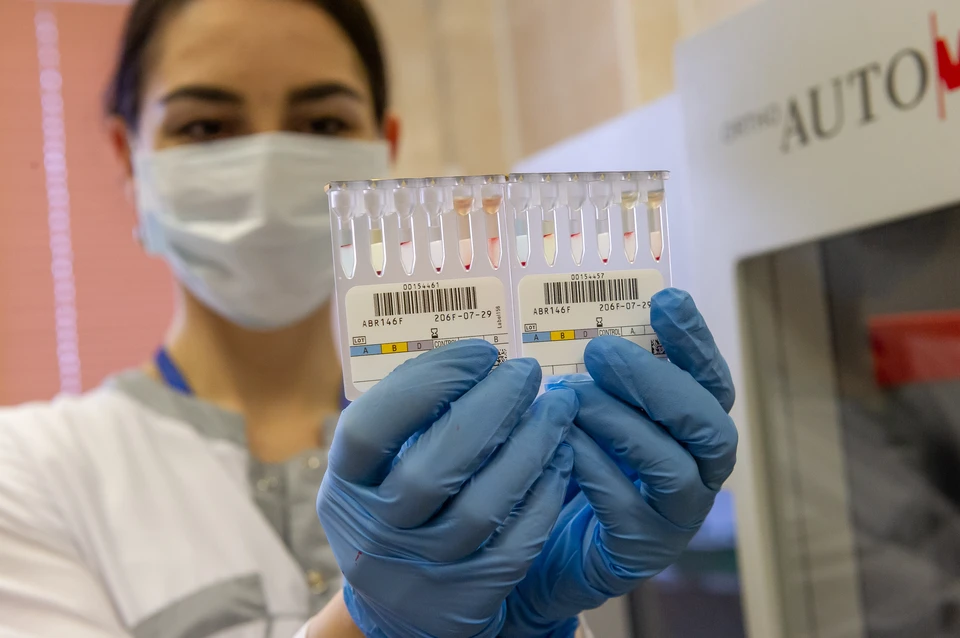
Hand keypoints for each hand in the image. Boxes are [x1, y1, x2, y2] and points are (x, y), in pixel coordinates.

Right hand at [316, 340, 576, 637]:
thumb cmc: (398, 505)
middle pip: (433, 470)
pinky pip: (517, 544)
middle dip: (491, 410)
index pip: (370, 430)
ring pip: (483, 509)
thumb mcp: (379, 465)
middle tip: (526, 373)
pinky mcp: (469, 600)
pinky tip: (561, 456)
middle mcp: (375, 534)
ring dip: (529, 448)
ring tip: (557, 409)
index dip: (427, 384)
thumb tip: (474, 357)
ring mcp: (422, 572)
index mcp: (345, 486)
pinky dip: (545, 495)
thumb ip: (409, 417)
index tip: (480, 353)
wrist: (404, 605)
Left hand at [501, 288, 738, 635]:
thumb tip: (582, 323)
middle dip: (656, 382)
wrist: (539, 543)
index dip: (694, 340)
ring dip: (622, 423)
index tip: (665, 298)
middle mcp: (699, 471)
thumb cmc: (571, 462)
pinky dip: (595, 467)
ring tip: (572, 395)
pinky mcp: (640, 549)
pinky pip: (627, 506)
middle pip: (708, 423)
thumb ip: (600, 377)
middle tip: (601, 351)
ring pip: (675, 467)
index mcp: (692, 430)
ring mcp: (675, 516)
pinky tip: (562, 442)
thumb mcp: (588, 410)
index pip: (710, 381)